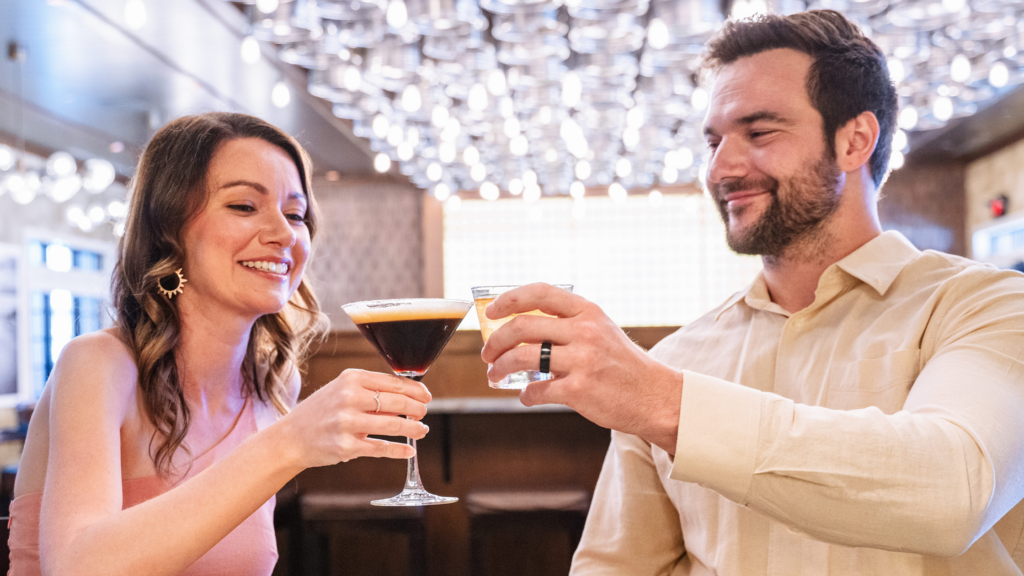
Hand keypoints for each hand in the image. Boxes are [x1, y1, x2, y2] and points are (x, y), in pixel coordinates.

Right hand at [283, 369, 431, 467]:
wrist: (291, 438)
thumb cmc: (321, 412)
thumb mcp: (342, 391)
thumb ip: (371, 392)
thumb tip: (408, 398)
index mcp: (351, 379)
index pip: (393, 382)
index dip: (415, 390)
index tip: (426, 396)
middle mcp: (349, 398)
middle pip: (397, 402)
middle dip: (417, 409)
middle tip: (424, 413)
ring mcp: (348, 423)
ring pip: (393, 424)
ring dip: (413, 428)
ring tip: (422, 430)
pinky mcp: (346, 446)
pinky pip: (381, 448)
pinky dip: (399, 450)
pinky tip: (409, 450)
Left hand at [481, 283, 683, 452]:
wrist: (654, 396)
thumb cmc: (622, 364)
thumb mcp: (601, 330)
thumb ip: (568, 323)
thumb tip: (520, 326)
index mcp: (588, 312)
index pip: (540, 293)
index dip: (509, 299)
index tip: (491, 311)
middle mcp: (585, 331)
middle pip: (522, 326)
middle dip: (495, 340)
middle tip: (487, 353)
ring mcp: (583, 361)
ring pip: (522, 357)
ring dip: (499, 367)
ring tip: (494, 375)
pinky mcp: (580, 390)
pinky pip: (537, 390)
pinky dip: (525, 395)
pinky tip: (527, 396)